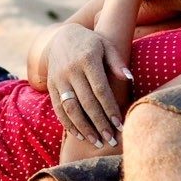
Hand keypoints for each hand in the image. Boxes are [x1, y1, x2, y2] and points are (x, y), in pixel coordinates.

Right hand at [41, 22, 129, 147]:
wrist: (60, 38)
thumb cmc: (91, 43)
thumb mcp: (106, 45)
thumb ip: (117, 61)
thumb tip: (129, 78)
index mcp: (87, 60)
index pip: (100, 89)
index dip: (110, 109)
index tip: (120, 124)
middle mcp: (71, 70)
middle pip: (86, 102)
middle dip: (99, 123)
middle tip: (111, 140)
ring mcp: (59, 79)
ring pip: (71, 108)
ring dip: (84, 128)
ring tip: (96, 142)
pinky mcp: (51, 86)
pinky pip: (58, 108)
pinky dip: (68, 124)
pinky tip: (80, 135)